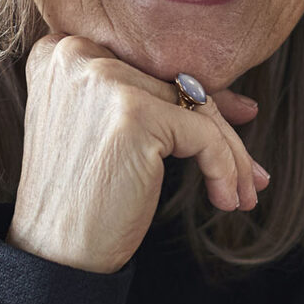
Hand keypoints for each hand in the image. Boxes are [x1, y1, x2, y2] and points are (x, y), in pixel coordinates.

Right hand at [6, 34, 268, 273]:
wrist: (53, 252)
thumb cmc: (80, 197)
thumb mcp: (104, 131)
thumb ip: (148, 98)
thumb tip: (239, 101)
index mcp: (58, 51)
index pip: (147, 63)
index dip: (195, 94)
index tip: (237, 120)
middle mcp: (75, 53)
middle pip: (174, 81)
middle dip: (221, 127)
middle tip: (250, 169)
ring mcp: (103, 79)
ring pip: (196, 106)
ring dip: (230, 153)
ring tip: (243, 191)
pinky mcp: (132, 112)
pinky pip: (204, 134)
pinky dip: (224, 168)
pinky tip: (225, 199)